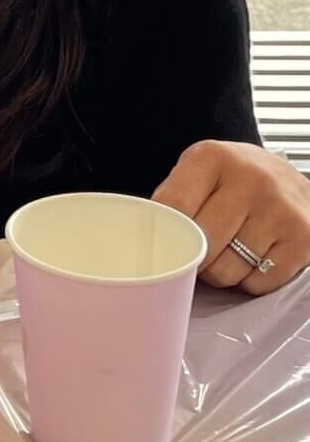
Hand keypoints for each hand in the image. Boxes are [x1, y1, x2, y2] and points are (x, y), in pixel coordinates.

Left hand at [154, 141, 309, 293]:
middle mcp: (251, 179)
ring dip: (222, 271)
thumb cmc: (235, 181)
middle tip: (200, 249)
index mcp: (214, 158)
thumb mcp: (201, 171)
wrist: (290, 180)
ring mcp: (281, 209)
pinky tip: (256, 257)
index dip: (164, 234)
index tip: (164, 243)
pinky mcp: (302, 239)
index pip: (173, 207)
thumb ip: (174, 198)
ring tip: (230, 250)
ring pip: (227, 270)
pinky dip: (250, 280)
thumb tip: (146, 238)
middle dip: (194, 258)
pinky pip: (258, 283)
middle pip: (201, 245)